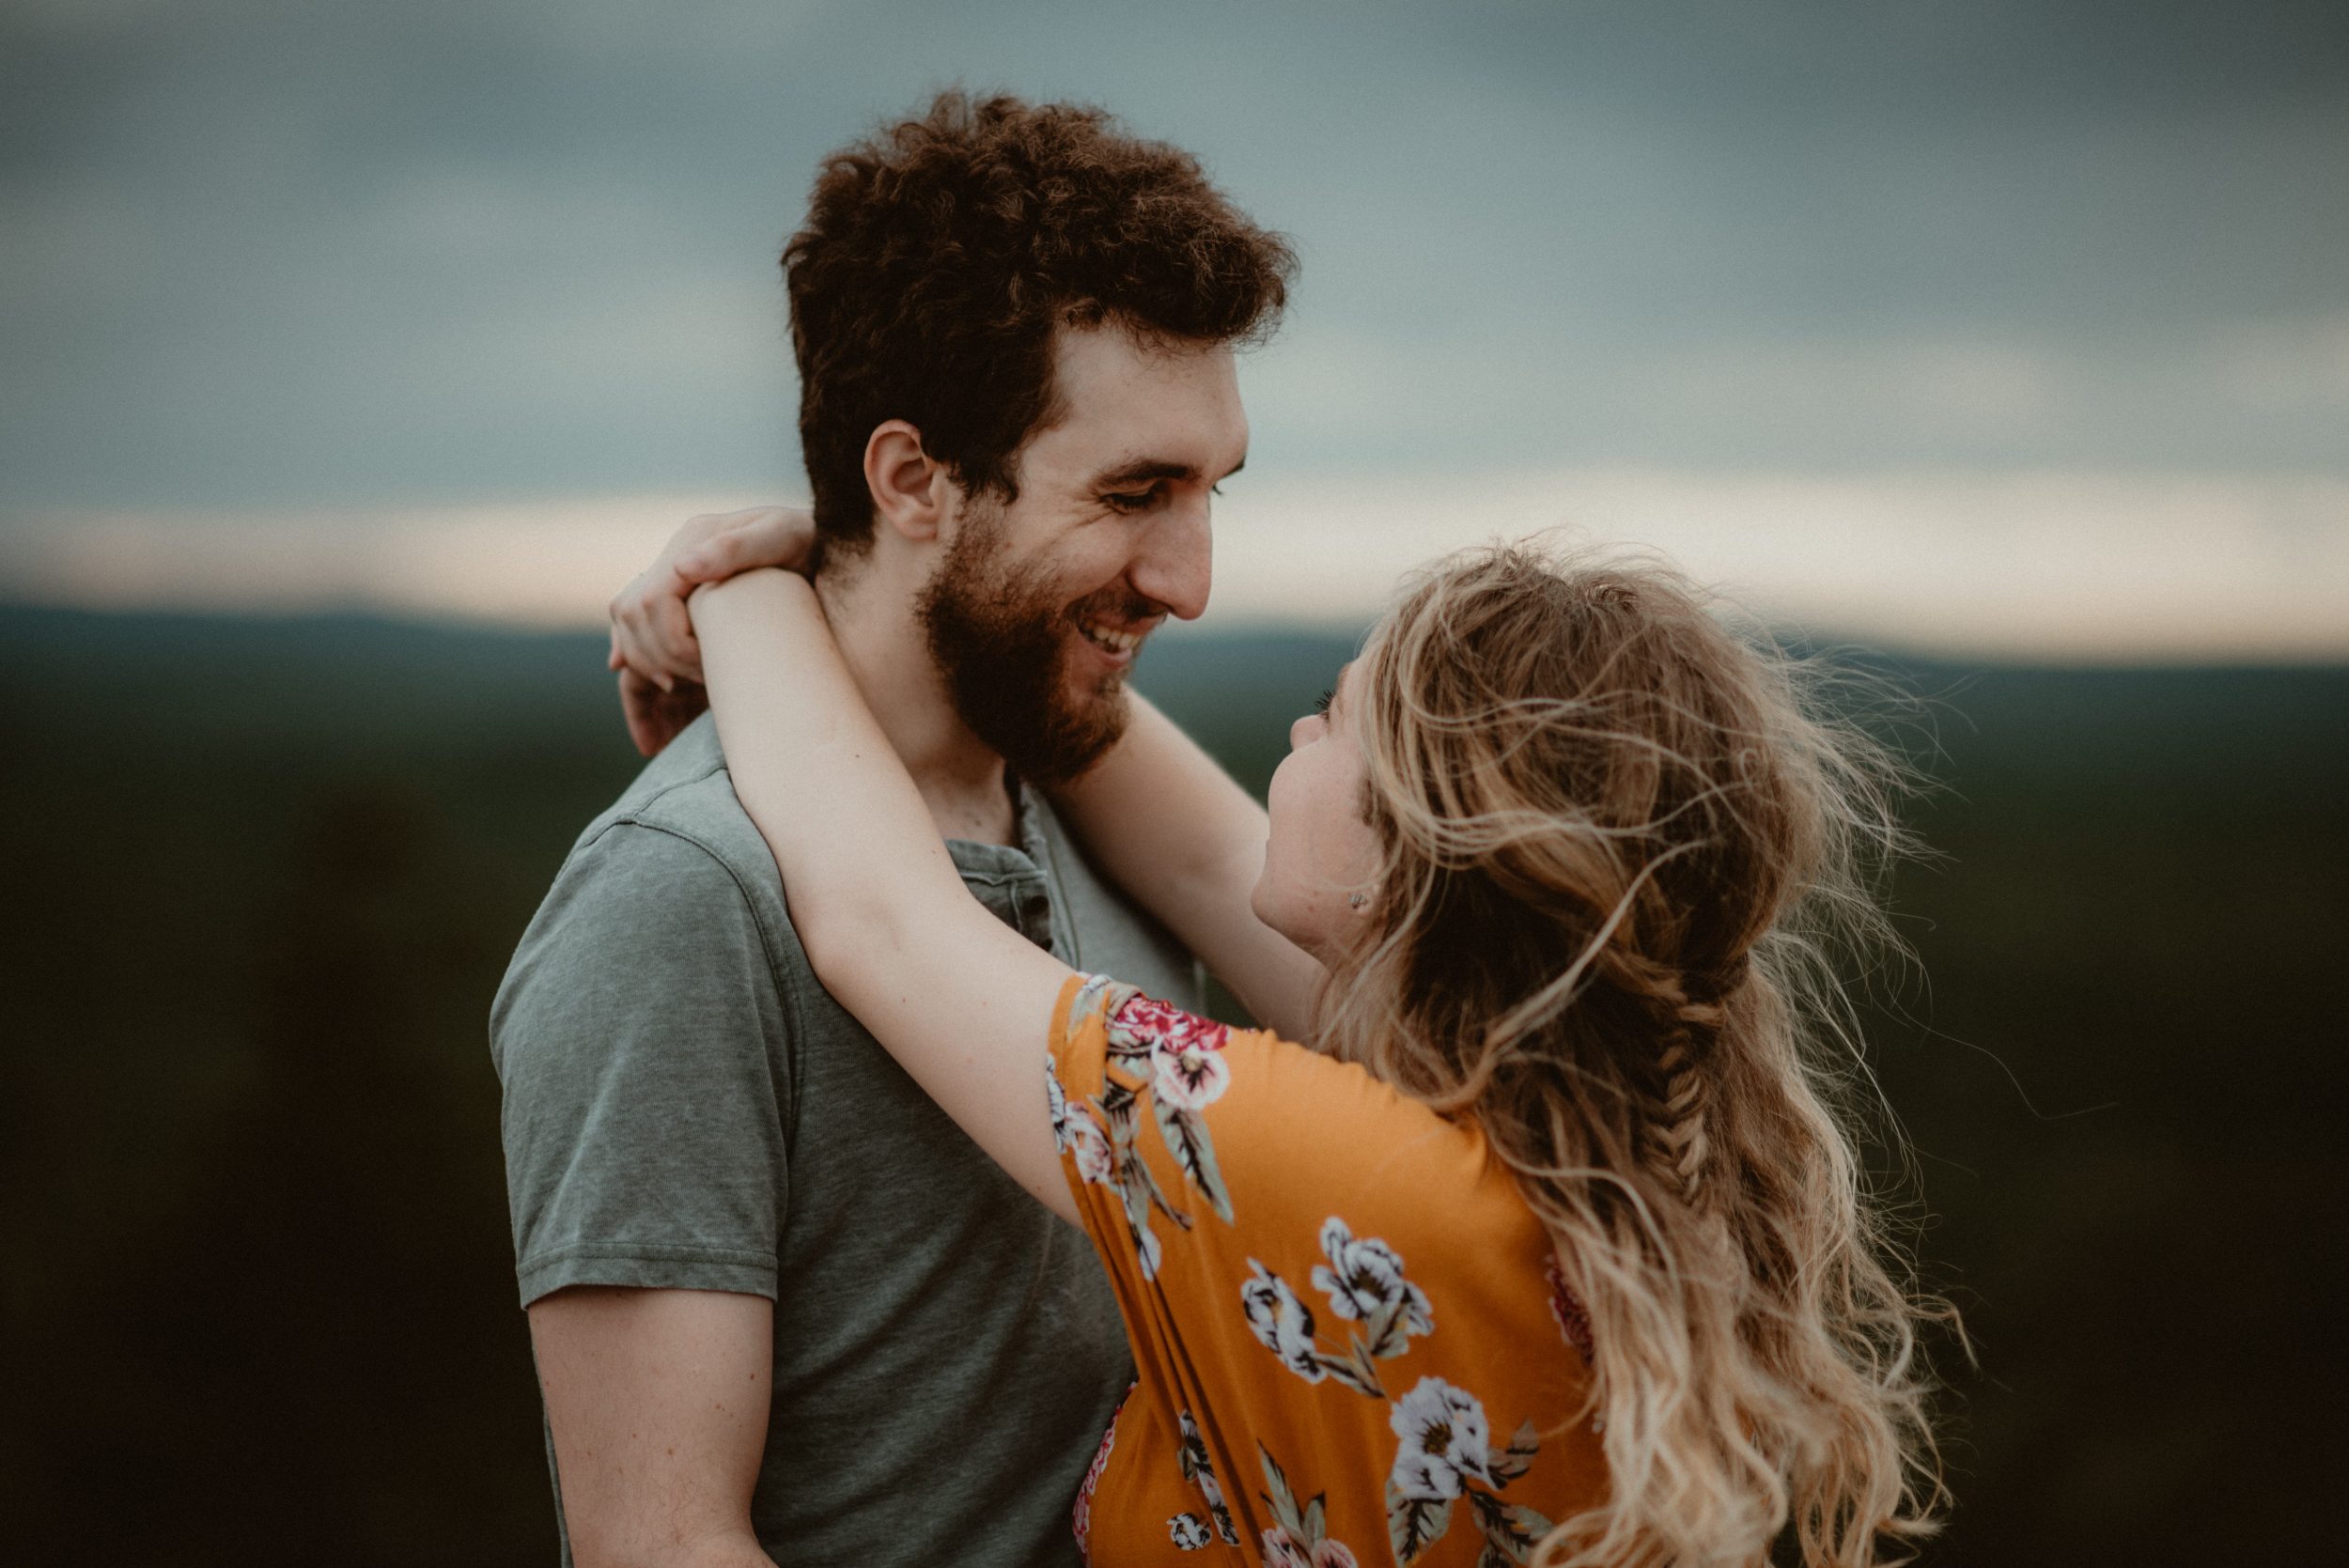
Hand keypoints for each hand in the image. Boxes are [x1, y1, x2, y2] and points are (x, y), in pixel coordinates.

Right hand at [607, 506, 816, 755]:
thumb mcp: (782, 538)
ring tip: (667, 733)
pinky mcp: (685, 614)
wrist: (832, 550)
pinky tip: (653, 734)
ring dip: (643, 681)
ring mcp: (677, 589)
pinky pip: (643, 651)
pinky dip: (642, 688)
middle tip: (695, 694)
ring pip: (631, 638)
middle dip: (656, 662)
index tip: (703, 674)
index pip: (650, 602)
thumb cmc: (810, 543)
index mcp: (691, 542)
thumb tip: (683, 567)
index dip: (669, 642)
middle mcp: (675, 563)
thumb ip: (736, 548)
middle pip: (633, 621)